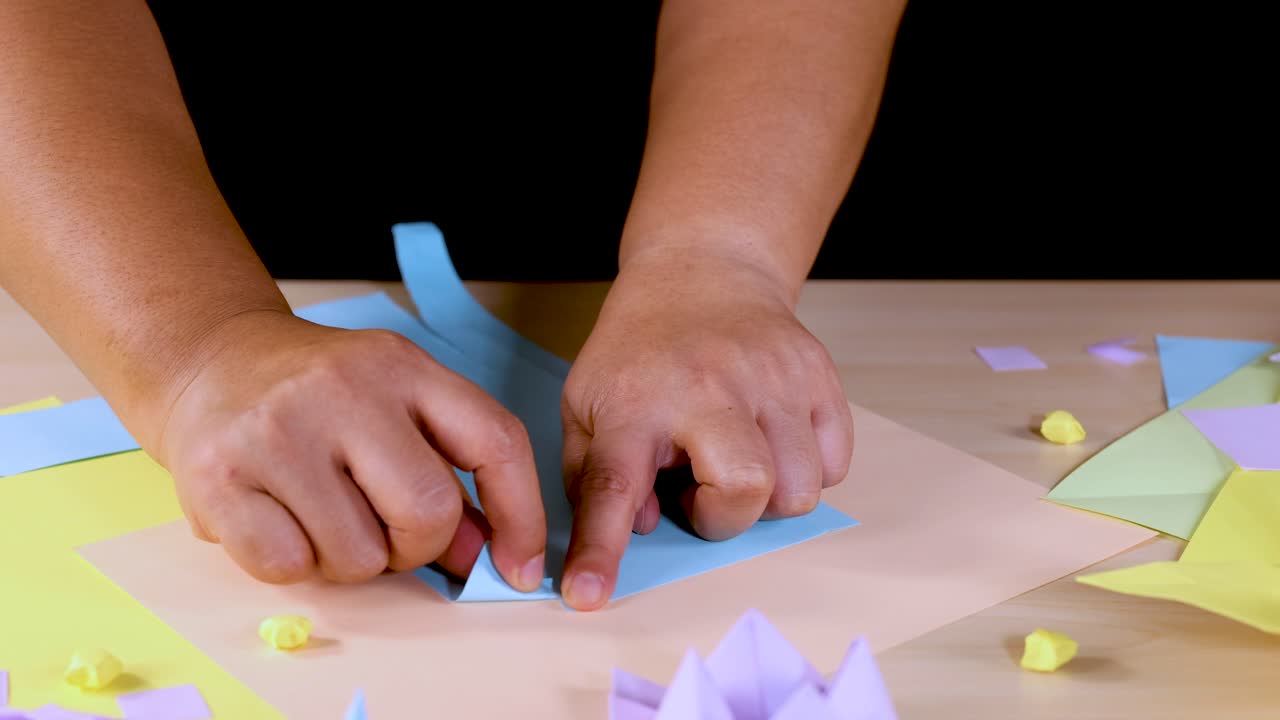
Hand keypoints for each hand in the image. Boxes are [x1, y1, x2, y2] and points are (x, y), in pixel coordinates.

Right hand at [154, 309, 546, 589]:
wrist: (209, 358)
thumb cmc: (317, 395)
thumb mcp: (394, 404)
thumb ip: (447, 471)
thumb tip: (489, 555)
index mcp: (403, 366)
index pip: (495, 443)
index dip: (522, 516)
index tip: (519, 567)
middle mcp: (342, 389)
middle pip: (428, 512)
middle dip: (417, 547)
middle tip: (384, 529)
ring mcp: (276, 432)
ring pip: (358, 557)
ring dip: (350, 560)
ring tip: (323, 517)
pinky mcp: (217, 477)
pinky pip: (289, 567)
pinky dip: (294, 565)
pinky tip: (278, 521)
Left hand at [559, 249, 853, 609]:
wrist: (703, 271)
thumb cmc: (640, 352)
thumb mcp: (586, 404)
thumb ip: (593, 477)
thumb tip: (638, 531)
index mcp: (634, 403)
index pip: (612, 488)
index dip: (600, 550)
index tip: (587, 594)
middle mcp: (706, 387)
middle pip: (744, 489)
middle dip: (725, 516)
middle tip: (699, 488)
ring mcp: (772, 377)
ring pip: (799, 489)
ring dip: (766, 496)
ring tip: (733, 456)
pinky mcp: (817, 374)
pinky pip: (834, 464)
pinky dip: (806, 469)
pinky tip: (769, 437)